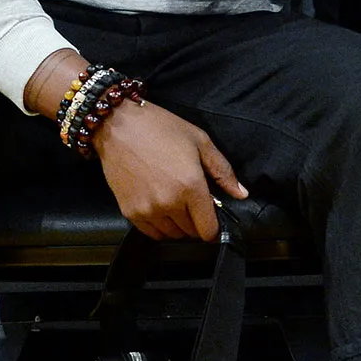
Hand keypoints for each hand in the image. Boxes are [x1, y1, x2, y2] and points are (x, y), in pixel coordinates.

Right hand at [95, 98, 246, 241]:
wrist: (119, 125)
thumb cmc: (160, 128)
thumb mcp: (200, 142)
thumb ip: (223, 171)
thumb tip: (241, 194)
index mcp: (191, 187)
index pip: (208, 230)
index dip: (213, 225)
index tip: (210, 214)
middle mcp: (169, 203)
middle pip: (191, 233)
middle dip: (195, 221)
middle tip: (191, 200)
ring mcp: (147, 210)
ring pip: (171, 235)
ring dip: (177, 225)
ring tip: (174, 201)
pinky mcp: (129, 212)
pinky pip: (151, 232)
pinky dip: (159, 225)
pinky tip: (159, 206)